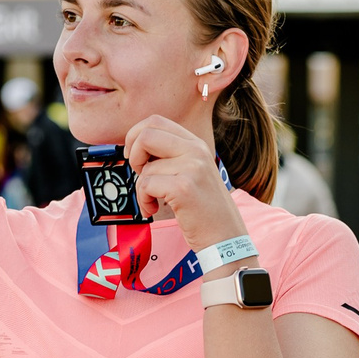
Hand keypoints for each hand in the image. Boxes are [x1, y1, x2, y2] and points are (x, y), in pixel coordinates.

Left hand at [122, 114, 242, 246]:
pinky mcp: (183, 187)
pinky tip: (154, 208)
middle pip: (146, 134)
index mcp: (196, 144)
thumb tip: (135, 148)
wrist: (225, 236)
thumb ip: (171, 156)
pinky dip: (143, 201)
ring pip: (144, 167)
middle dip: (133, 155)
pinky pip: (145, 186)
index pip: (156, 121)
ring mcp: (191, 167)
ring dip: (141, 189)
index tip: (134, 155)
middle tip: (139, 173)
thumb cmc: (204, 209)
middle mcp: (196, 151)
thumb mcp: (193, 172)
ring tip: (154, 201)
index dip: (136, 135)